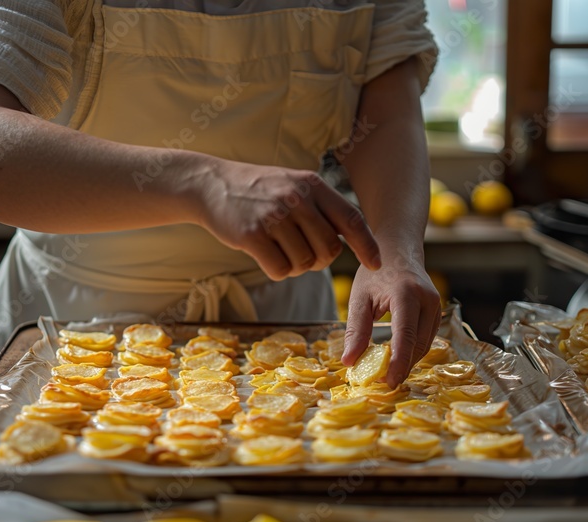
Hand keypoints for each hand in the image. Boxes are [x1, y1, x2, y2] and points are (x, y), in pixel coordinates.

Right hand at [197, 161, 380, 279]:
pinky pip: (280, 269)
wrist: (211, 184)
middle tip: (302, 254)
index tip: (376, 263)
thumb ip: (322, 208)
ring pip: (304, 263)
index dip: (367, 245)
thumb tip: (352, 241)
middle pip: (328, 250)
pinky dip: (276, 270)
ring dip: (294, 265)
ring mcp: (274, 217)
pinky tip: (264, 255)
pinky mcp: (252, 235)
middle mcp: (296, 199)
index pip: (351, 219)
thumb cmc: (259, 190)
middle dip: (319, 261)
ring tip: (278, 248)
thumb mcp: (294, 185)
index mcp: (312, 185)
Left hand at [342, 256, 440, 386]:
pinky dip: (413, 352)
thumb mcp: (359, 298)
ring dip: (408, 362)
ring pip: (425, 345)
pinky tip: (397, 360)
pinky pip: (427, 339)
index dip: (398, 362)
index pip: (405, 335)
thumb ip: (356, 330)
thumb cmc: (375, 273)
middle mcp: (427, 300)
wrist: (398, 251)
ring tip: (388, 375)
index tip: (389, 382)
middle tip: (383, 383)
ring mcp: (436, 306)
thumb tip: (349, 362)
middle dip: (402, 366)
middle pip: (418, 344)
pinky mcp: (437, 312)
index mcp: (406, 293)